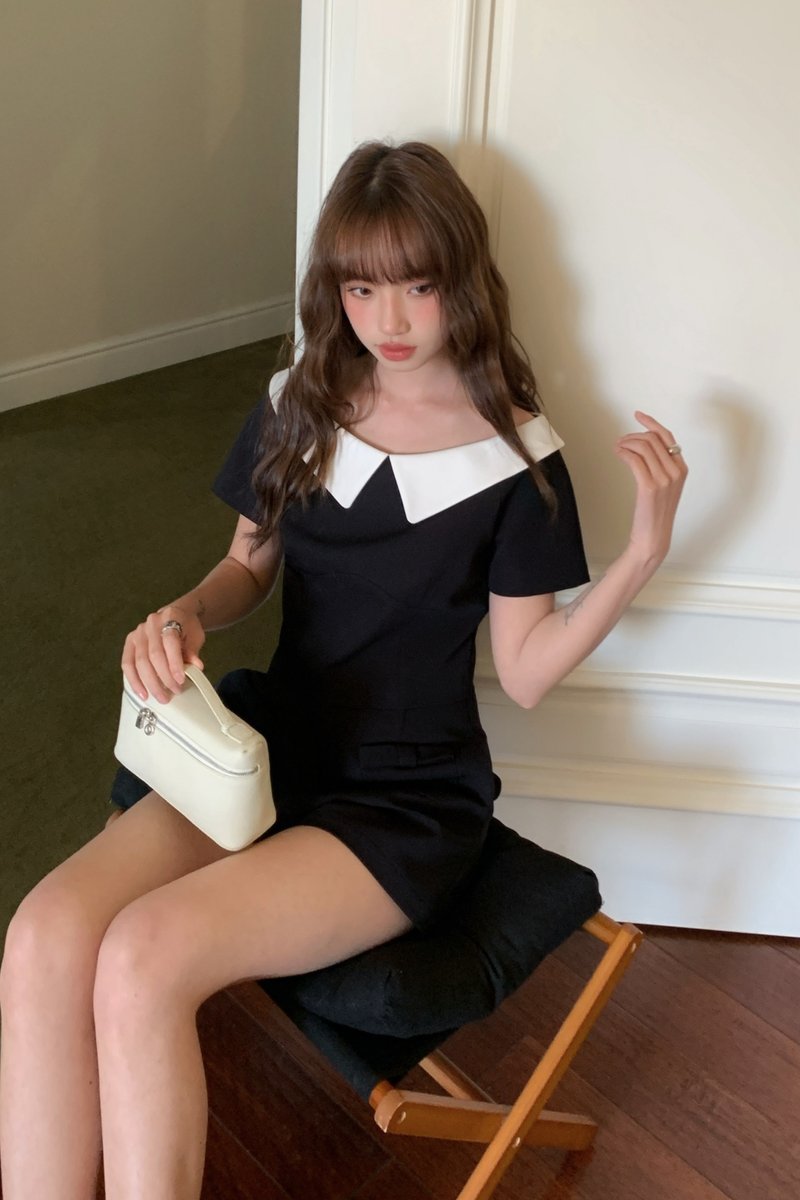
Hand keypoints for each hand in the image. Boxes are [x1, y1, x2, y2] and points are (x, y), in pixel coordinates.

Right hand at [121, 603, 205, 703]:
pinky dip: (134, 680)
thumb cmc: (186, 627)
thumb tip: (196, 667)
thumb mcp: (195, 636)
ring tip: (161, 696)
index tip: (180, 680)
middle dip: (164, 677)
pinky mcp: (130, 642)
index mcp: (170, 617)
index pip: (170, 642)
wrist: (176, 616)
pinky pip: (127, 664)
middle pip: (153, 655)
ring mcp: (138, 633)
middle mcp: (151, 624)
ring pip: (139, 662)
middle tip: (174, 691)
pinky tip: (142, 692)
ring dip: (150, 683)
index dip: (174, 663)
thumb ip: (193, 651)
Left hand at [614, 411, 687, 567]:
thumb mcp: (664, 487)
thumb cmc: (655, 513)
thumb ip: (660, 467)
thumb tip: (644, 446)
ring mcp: (664, 479)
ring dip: (626, 443)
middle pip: (653, 439)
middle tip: (620, 441)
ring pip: (643, 447)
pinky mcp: (649, 486)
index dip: (651, 423)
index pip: (667, 437)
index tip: (638, 415)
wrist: (653, 537)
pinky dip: (623, 452)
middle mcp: (676, 471)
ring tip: (617, 448)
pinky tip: (617, 454)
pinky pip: (634, 459)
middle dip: (633, 436)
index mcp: (682, 469)